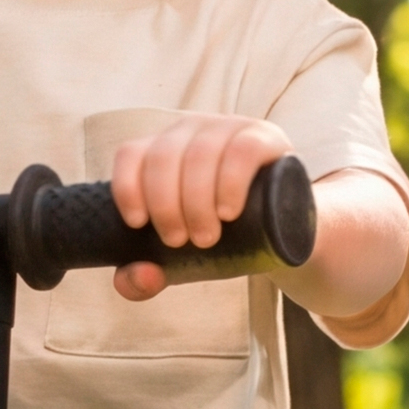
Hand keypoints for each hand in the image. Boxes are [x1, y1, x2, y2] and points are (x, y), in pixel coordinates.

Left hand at [106, 112, 282, 297]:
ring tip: (206, 237)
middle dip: (166, 205)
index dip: (127, 186)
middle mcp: (191, 132)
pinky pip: (242, 150)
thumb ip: (145, 280)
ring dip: (196, 201)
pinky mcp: (264, 137)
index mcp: (161, 151)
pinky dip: (230, 182)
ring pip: (200, 154)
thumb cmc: (219, 236)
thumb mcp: (179, 259)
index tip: (138, 224)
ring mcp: (228, 129)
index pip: (131, 154)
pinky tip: (228, 211)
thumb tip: (139, 278)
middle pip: (163, 157)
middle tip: (180, 241)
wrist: (281, 229)